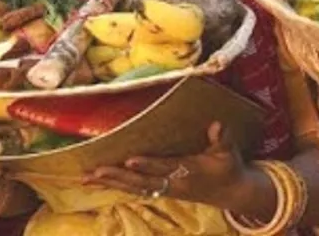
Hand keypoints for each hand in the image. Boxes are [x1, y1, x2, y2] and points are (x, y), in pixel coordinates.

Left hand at [86, 122, 253, 211]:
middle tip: (95, 172)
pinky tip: (100, 183)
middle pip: (141, 182)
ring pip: (134, 188)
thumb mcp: (228, 153)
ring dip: (110, 183)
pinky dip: (116, 186)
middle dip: (117, 177)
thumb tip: (216, 124)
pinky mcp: (161, 191)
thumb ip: (221, 138)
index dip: (147, 165)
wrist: (231, 194)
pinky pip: (135, 189)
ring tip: (87, 179)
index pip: (164, 168)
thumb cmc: (228, 168)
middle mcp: (173, 184)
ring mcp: (166, 190)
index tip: (130, 160)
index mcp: (188, 172)